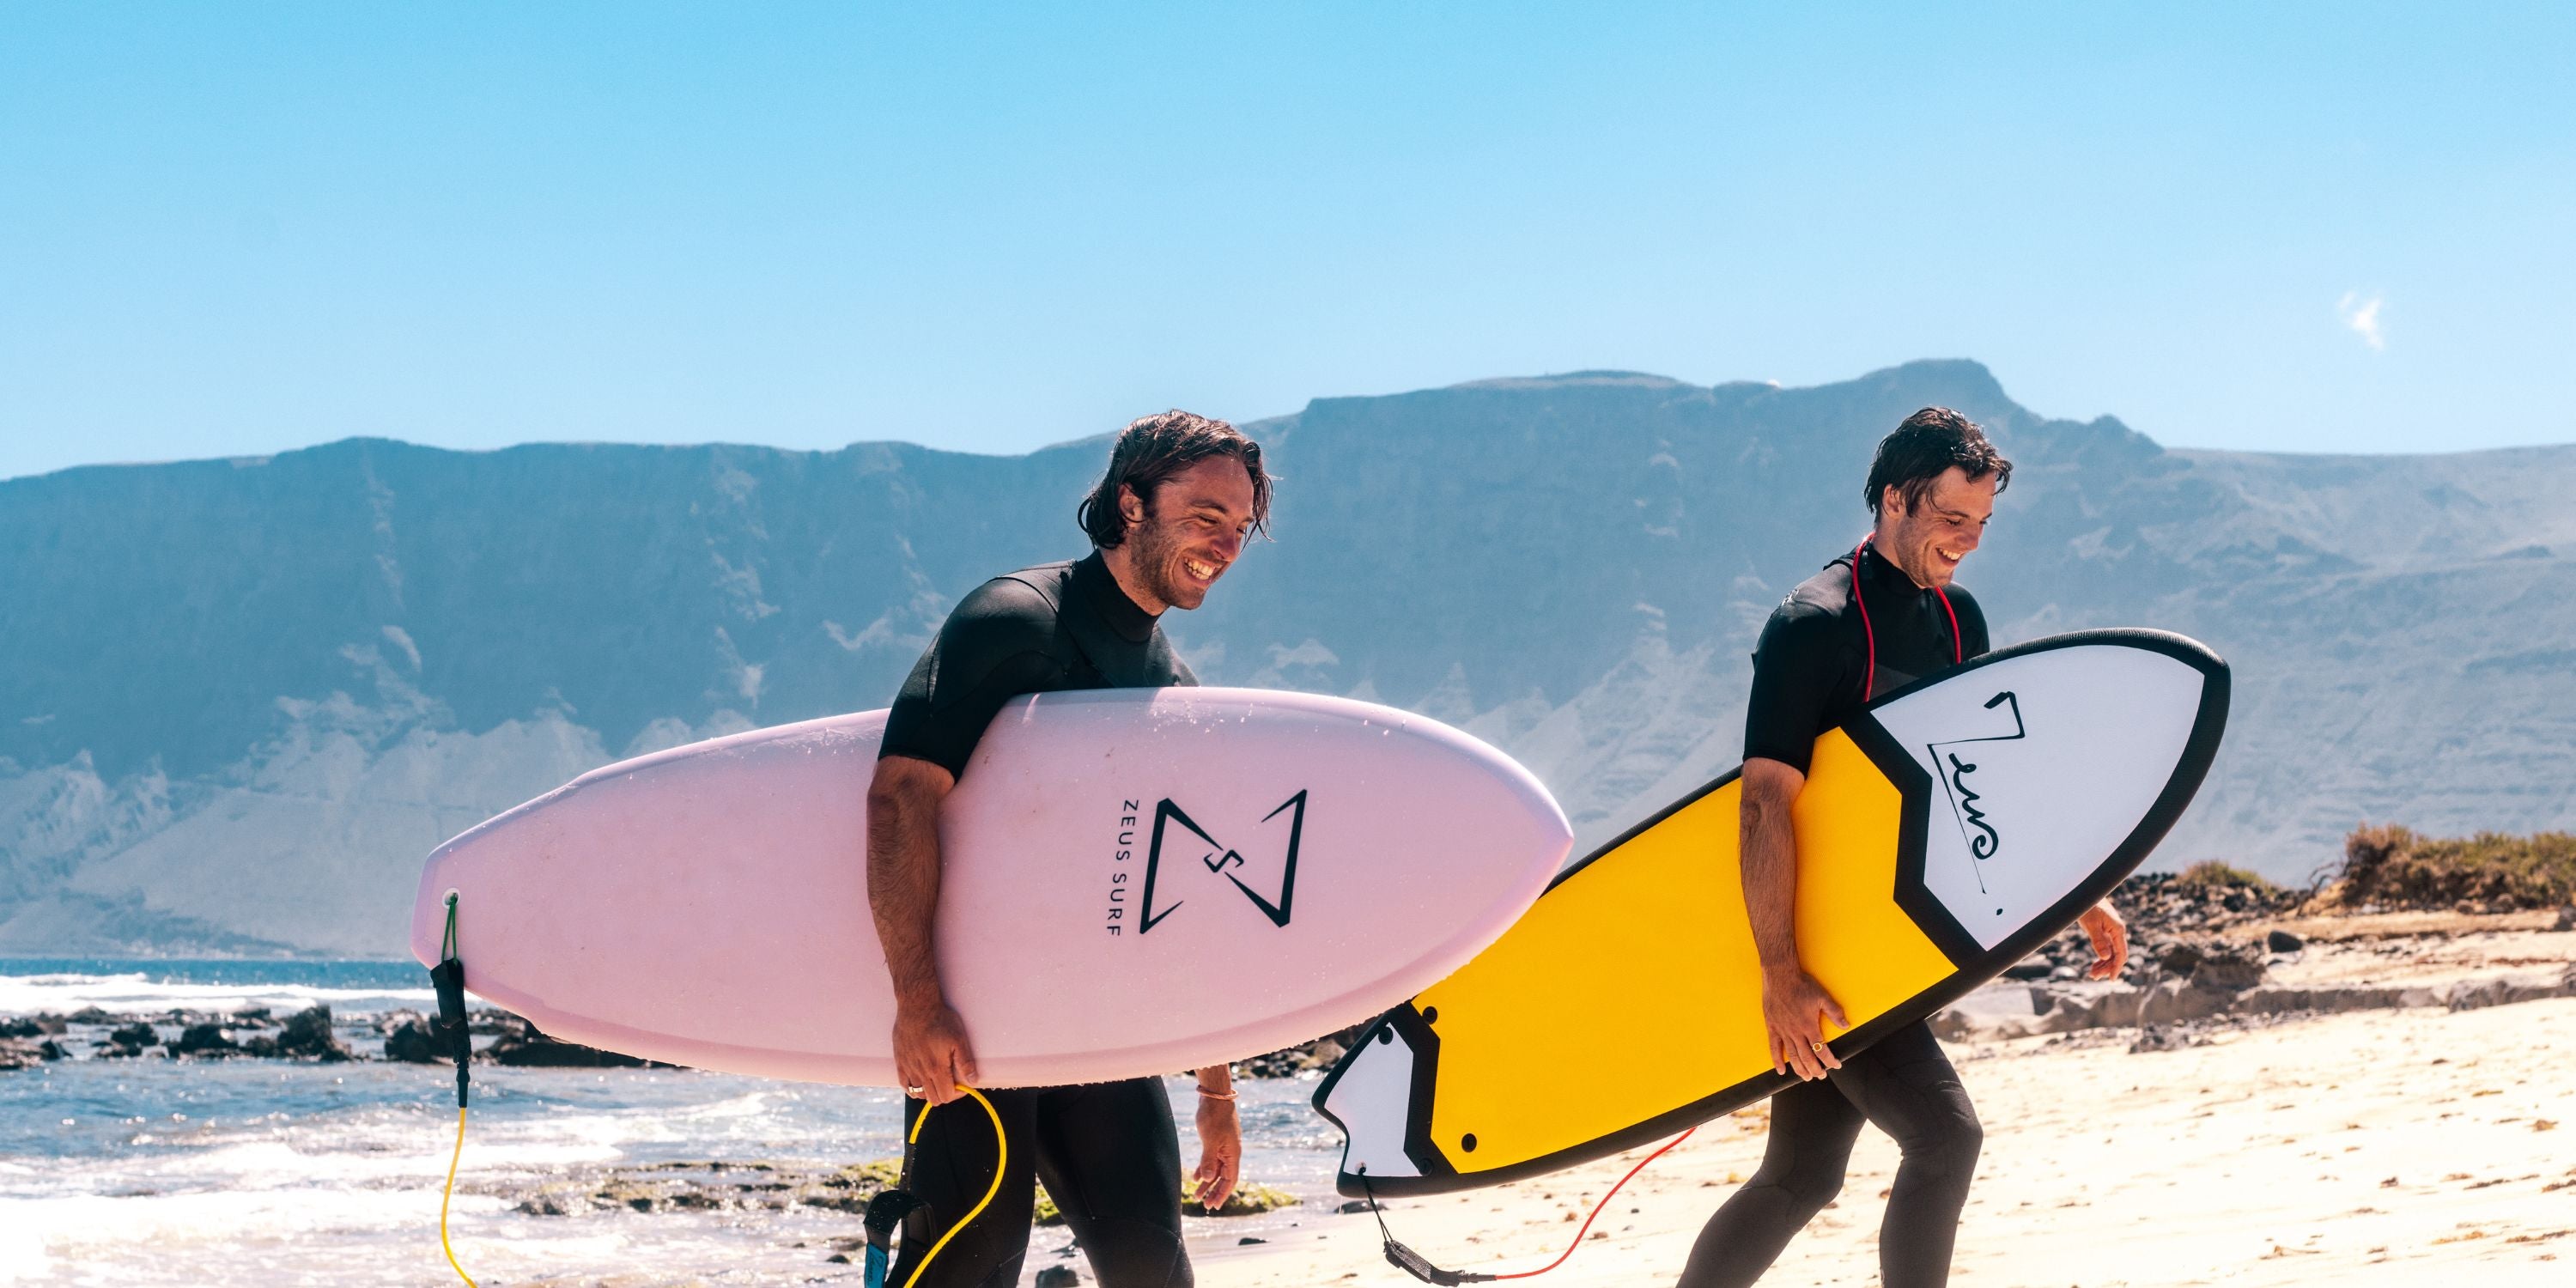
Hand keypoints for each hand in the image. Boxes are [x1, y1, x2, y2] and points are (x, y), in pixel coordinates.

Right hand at [892, 998, 976, 1104]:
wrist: (916, 1006)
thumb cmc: (939, 1020)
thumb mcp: (959, 1038)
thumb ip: (966, 1062)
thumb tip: (973, 1081)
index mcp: (936, 1068)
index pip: (947, 1096)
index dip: (958, 1093)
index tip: (962, 1084)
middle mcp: (920, 1072)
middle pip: (934, 1099)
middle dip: (945, 1094)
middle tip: (951, 1081)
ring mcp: (908, 1068)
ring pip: (919, 1094)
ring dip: (930, 1092)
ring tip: (937, 1081)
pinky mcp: (899, 1061)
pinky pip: (904, 1085)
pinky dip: (913, 1089)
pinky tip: (921, 1082)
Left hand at [1192, 1092, 1241, 1211]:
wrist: (1214, 1095)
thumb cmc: (1214, 1116)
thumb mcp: (1210, 1140)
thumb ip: (1209, 1160)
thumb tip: (1209, 1179)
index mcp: (1233, 1154)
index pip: (1230, 1179)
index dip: (1223, 1194)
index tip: (1214, 1206)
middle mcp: (1230, 1152)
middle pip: (1223, 1177)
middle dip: (1214, 1191)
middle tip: (1205, 1205)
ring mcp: (1223, 1146)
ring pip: (1216, 1169)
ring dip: (1208, 1182)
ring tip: (1197, 1194)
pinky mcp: (1215, 1140)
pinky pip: (1210, 1159)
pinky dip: (1204, 1169)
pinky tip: (1196, 1177)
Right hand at [1760, 967, 1847, 1080]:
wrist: (1780, 975)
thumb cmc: (1801, 985)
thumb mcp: (1822, 997)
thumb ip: (1835, 1012)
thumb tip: (1846, 1025)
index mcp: (1809, 1026)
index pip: (1821, 1049)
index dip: (1829, 1060)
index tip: (1835, 1065)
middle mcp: (1795, 1032)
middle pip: (1806, 1057)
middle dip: (1815, 1069)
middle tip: (1821, 1076)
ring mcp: (1783, 1031)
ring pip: (1792, 1056)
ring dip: (1799, 1069)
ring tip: (1806, 1077)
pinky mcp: (1772, 1027)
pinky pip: (1774, 1047)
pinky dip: (1777, 1060)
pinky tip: (1781, 1070)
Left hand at [2078, 900, 2128, 980]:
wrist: (2085, 892)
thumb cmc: (2087, 906)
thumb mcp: (2091, 925)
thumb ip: (2098, 941)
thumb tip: (2105, 957)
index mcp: (2117, 930)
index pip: (2121, 954)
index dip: (2117, 968)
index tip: (2111, 979)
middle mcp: (2117, 932)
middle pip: (2116, 955)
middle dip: (2107, 968)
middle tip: (2094, 977)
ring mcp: (2111, 931)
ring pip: (2111, 953)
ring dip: (2104, 964)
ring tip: (2092, 974)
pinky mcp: (2105, 931)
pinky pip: (2107, 947)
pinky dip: (2101, 957)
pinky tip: (2095, 964)